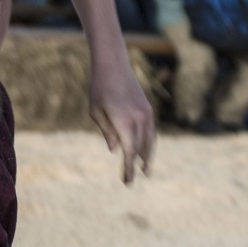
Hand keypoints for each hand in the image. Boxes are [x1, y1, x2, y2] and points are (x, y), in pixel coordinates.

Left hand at [89, 62, 155, 183]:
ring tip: (145, 169)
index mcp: (124, 121)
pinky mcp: (148, 108)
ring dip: (147, 156)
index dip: (129, 167)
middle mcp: (139, 118)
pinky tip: (145, 150)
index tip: (127, 181)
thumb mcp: (96, 112)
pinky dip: (149, 142)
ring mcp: (146, 113)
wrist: (113, 65)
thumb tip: (116, 150)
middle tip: (131, 181)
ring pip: (150, 140)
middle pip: (141, 148)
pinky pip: (151, 130)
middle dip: (136, 165)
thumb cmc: (99, 88)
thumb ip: (107, 132)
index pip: (130, 151)